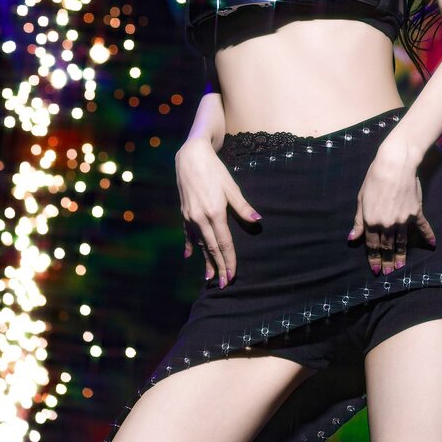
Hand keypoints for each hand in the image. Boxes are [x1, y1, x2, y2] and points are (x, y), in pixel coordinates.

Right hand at [175, 136, 261, 287]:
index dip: (229, 260)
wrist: (191, 157)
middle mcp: (200, 218)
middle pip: (212, 248)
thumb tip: (258, 220)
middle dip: (218, 267)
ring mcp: (190, 216)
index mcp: (215, 213)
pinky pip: (188, 234)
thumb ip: (243, 207)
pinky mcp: (184, 213)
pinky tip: (190, 256)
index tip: (233, 275)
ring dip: (205, 261)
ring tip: (209, 277)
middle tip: (224, 284)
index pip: (224, 243)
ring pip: (200, 244)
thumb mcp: (231, 187)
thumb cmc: (215, 170)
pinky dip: (190, 246)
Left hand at [347, 143, 435, 274]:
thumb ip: (358, 221)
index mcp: (372, 221)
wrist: (395, 164)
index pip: (373, 245)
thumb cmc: (374, 178)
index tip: (375, 270)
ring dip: (401, 255)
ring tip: (400, 266)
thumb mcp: (361, 199)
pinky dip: (428, 236)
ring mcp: (403, 219)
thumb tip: (352, 238)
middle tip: (388, 272)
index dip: (373, 258)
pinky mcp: (416, 212)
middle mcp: (388, 224)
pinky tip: (432, 244)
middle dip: (387, 261)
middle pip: (387, 246)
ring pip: (402, 242)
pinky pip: (423, 227)